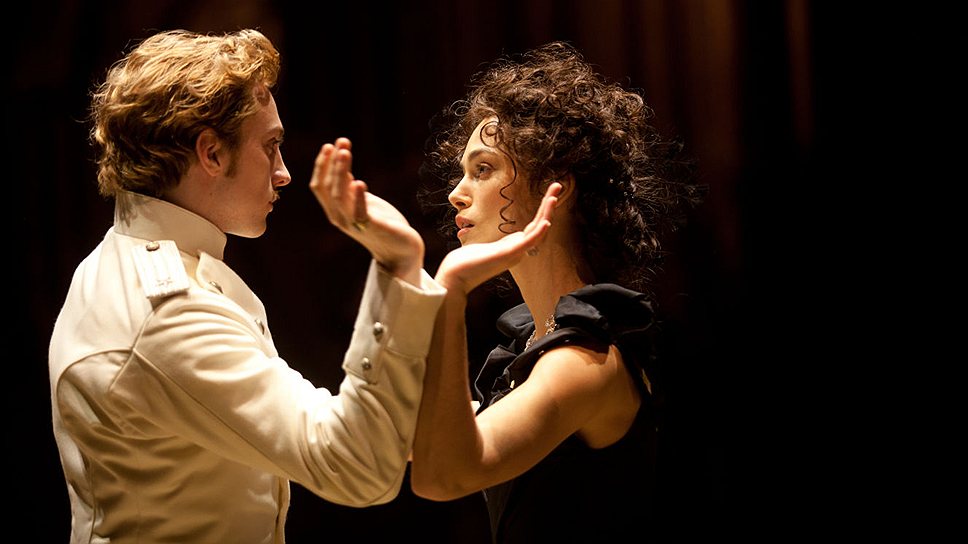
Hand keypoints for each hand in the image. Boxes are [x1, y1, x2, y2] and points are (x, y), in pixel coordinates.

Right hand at [309, 138, 423, 284]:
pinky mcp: (372, 228)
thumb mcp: (362, 200)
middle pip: (328, 188)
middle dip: (333, 163)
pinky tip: (360, 183)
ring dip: (341, 173)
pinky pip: (360, 213)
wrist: (401, 250)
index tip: (330, 145)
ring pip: (339, 197)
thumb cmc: (381, 224)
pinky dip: (359, 198)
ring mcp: (354, 224)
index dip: (322, 165)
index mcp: (335, 210)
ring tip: (345, 153)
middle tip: (341, 143)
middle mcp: (339, 218)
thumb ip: (348, 186)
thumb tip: (340, 162)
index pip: (319, 186)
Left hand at [435, 183, 560, 294]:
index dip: (543, 210)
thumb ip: (492, 245)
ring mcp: (514, 252)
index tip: (549, 194)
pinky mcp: (508, 254)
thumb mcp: (484, 249)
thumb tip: (488, 243)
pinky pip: (528, 243)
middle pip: (539, 224)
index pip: (534, 226)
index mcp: (514, 247)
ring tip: (553, 196)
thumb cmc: (465, 264)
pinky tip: (546, 222)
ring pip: (537, 231)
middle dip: (548, 205)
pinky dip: (539, 233)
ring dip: (546, 213)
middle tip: (558, 186)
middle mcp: (518, 250)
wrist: (455, 277)